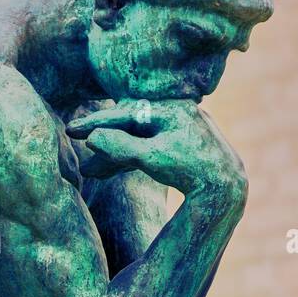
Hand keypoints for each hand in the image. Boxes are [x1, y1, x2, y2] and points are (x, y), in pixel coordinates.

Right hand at [67, 99, 246, 203]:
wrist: (225, 187)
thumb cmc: (190, 170)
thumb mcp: (152, 159)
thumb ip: (122, 147)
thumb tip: (93, 139)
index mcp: (169, 109)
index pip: (124, 113)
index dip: (95, 123)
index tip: (71, 130)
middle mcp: (175, 113)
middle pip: (129, 127)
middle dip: (103, 143)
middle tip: (77, 153)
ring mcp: (179, 130)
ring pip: (138, 140)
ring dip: (114, 156)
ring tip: (91, 173)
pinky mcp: (181, 146)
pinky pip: (148, 148)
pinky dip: (130, 159)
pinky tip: (112, 170)